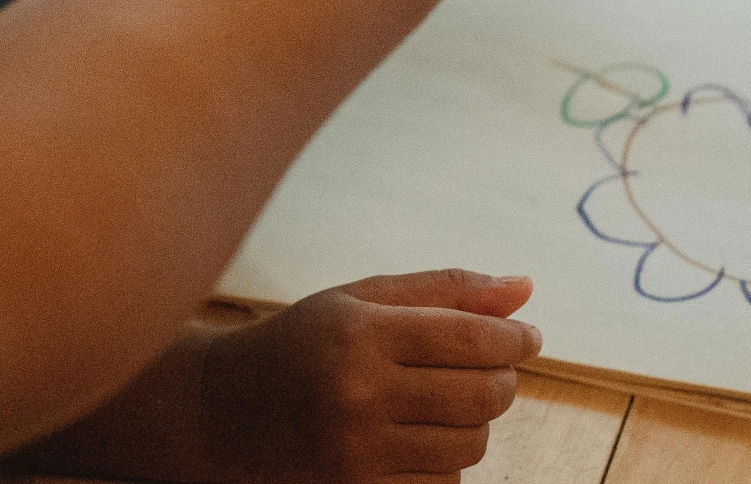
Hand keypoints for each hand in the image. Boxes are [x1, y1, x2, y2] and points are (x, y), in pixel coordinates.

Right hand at [199, 270, 541, 482]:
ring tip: (442, 401)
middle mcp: (358, 393)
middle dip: (500, 379)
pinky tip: (415, 436)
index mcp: (358, 333)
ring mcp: (358, 451)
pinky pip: (445, 482)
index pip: (472, 338)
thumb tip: (525, 287)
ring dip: (473, 422)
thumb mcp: (358, 302)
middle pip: (483, 395)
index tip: (528, 336)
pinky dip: (445, 459)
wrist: (223, 413)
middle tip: (487, 368)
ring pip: (471, 444)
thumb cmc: (301, 346)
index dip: (515, 338)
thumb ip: (442, 291)